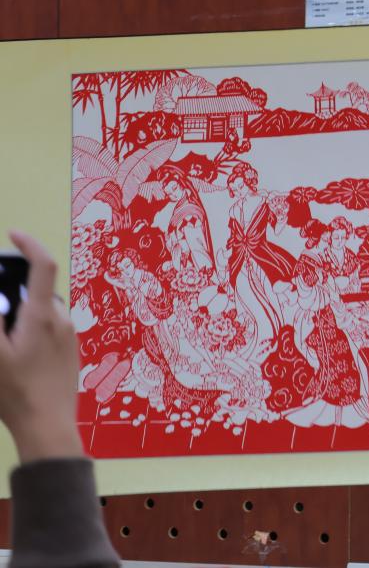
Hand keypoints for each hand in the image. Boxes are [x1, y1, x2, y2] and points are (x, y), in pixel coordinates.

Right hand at [0, 231, 83, 462]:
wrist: (48, 426)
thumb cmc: (15, 392)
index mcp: (43, 315)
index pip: (44, 265)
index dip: (30, 244)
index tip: (14, 234)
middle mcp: (62, 320)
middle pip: (35, 292)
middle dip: (12, 295)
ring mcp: (69, 336)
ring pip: (41, 311)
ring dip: (20, 316)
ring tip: (5, 347)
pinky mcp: (71, 351)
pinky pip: (49, 329)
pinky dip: (30, 331)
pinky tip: (17, 359)